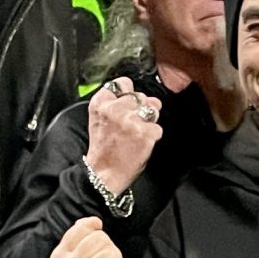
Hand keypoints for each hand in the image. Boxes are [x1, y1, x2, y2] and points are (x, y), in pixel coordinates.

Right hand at [85, 77, 163, 200]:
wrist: (103, 174)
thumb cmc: (103, 150)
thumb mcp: (100, 121)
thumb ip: (116, 104)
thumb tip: (146, 98)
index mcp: (101, 103)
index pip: (122, 83)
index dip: (128, 92)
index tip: (128, 102)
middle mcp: (115, 108)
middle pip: (140, 96)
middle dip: (141, 108)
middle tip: (131, 126)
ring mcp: (131, 120)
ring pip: (152, 109)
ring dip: (149, 121)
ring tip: (136, 135)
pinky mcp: (145, 132)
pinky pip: (158, 128)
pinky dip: (153, 136)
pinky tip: (141, 144)